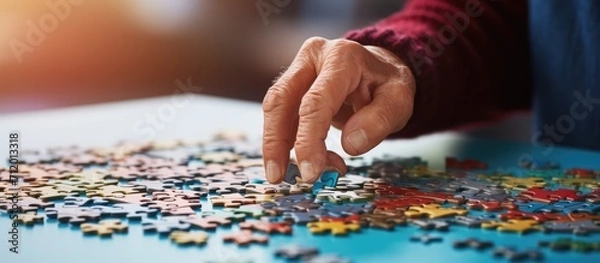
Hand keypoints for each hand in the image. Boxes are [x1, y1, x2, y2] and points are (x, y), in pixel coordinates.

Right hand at [262, 37, 415, 182]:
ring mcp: (298, 68)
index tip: (310, 172)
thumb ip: (379, 120)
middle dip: (276, 142)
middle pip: (282, 100)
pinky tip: (311, 160)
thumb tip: (350, 144)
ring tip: (289, 174)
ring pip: (275, 107)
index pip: (316, 101)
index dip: (308, 139)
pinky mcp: (291, 83)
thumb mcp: (399, 101)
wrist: (379, 68)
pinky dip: (289, 141)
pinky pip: (282, 114)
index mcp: (342, 58)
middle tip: (278, 177)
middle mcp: (313, 56)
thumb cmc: (387, 85)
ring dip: (277, 144)